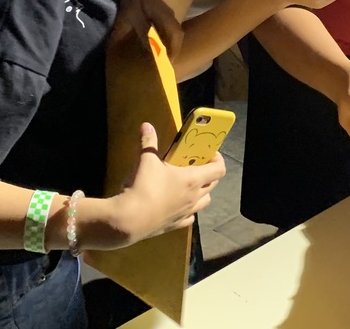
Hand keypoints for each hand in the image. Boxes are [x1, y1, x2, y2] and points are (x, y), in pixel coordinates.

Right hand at [109, 123, 224, 246]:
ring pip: (204, 202)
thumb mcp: (146, 160)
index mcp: (192, 179)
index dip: (217, 159)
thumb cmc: (144, 186)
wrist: (130, 220)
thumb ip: (148, 141)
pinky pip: (190, 217)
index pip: (219, 169)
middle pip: (213, 184)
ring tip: (189, 185)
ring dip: (202, 192)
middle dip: (209, 173)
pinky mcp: (176, 225)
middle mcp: (194, 197)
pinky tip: (179, 205)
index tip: (209, 153)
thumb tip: (146, 125)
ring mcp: (186, 212)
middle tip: (197, 165)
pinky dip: (189, 210)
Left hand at [111, 0, 183, 60]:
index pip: (176, 36)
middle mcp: (169, 14)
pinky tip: (155, 42)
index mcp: (165, 16)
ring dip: (169, 43)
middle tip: (164, 63)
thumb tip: (153, 51)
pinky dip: (164, 37)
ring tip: (160, 55)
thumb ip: (144, 32)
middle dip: (173, 50)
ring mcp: (166, 11)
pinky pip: (166, 27)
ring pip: (172, 31)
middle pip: (177, 35)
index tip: (168, 64)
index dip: (174, 51)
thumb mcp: (133, 15)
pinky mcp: (159, 10)